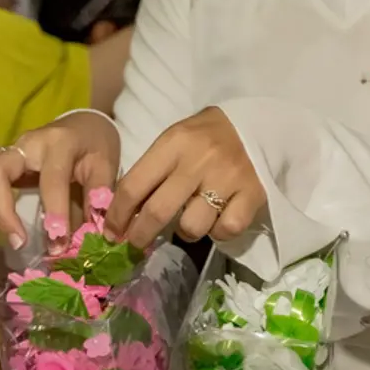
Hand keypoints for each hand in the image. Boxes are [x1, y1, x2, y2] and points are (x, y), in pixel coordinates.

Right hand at [0, 113, 119, 245]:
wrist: (87, 124)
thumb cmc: (96, 148)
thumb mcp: (106, 168)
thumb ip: (99, 198)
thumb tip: (94, 234)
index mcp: (59, 144)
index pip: (51, 178)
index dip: (53, 210)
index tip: (57, 242)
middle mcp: (28, 143)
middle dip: (1, 209)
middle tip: (16, 242)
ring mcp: (10, 146)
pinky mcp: (0, 151)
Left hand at [106, 107, 263, 249]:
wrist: (257, 124)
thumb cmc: (206, 136)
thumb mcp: (175, 141)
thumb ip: (152, 171)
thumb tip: (125, 213)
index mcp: (173, 143)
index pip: (133, 185)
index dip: (117, 215)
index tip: (111, 233)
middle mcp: (198, 161)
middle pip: (158, 211)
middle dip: (140, 235)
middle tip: (135, 245)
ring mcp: (227, 178)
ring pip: (192, 226)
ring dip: (185, 231)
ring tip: (191, 219)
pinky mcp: (253, 194)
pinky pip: (226, 230)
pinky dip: (218, 232)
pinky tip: (218, 219)